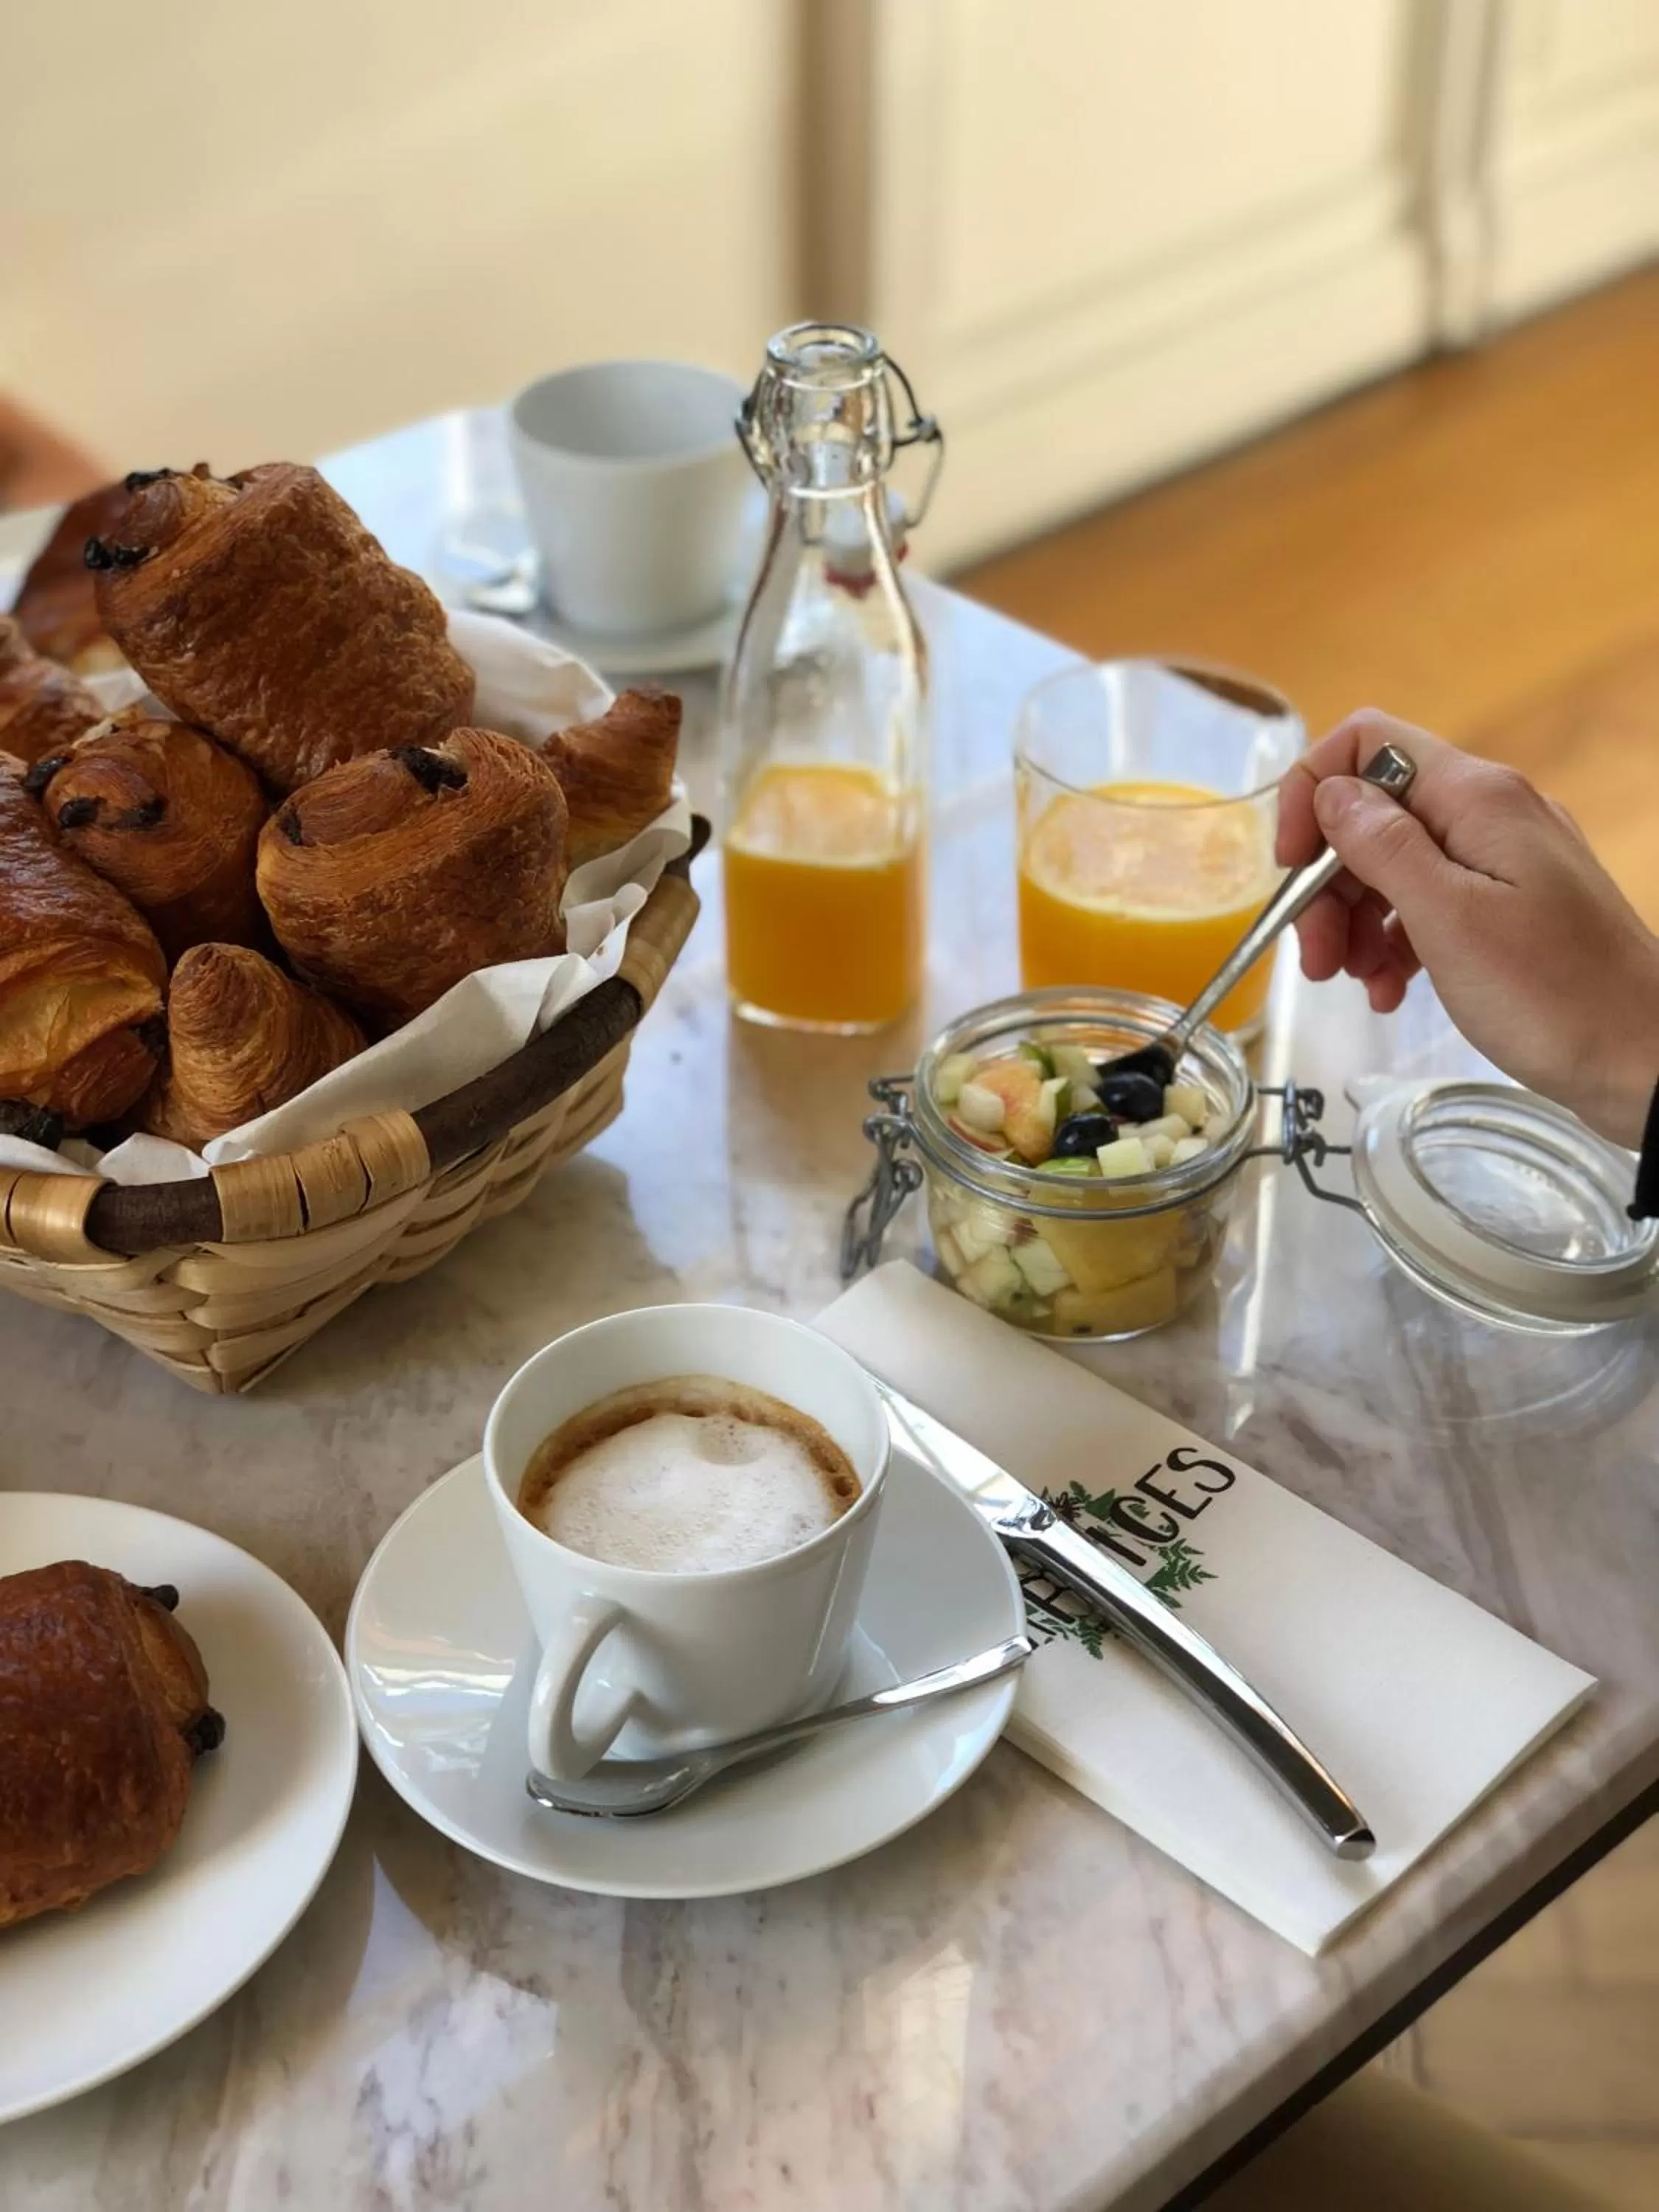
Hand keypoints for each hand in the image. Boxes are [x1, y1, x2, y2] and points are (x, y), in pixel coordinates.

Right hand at [1276, 709, 1658, 1147]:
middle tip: (1314, 958)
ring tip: (1353, 983)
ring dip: (1355, 921)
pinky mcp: (1512, 908)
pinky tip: (1391, 990)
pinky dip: (1396, 943)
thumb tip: (1332, 795)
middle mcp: (1491, 814)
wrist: (1644, 1061)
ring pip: (1396, 865)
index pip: (1366, 744)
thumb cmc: (1552, 995)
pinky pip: (1430, 905)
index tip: (1290, 868)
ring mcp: (1505, 862)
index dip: (1313, 793)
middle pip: (1375, 814)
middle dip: (1328, 881)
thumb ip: (1383, 847)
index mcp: (1477, 798)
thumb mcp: (1447, 919)